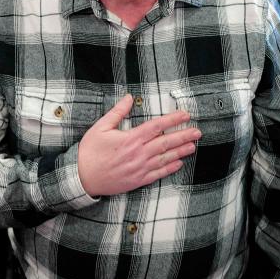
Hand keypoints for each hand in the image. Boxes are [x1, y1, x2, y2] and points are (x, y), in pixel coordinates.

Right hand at [77, 94, 200, 196]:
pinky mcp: (138, 180)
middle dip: (184, 136)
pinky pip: (158, 174)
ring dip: (181, 151)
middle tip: (198, 131)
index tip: (185, 115)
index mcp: (130, 138)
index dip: (173, 120)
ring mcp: (140, 168)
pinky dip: (170, 168)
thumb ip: (117, 112)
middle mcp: (138, 153)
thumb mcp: (100, 127)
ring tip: (193, 146)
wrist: (81, 177)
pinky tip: (179, 163)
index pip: (157, 126)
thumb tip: (129, 97)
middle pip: (166, 142)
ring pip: (165, 158)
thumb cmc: (89, 151)